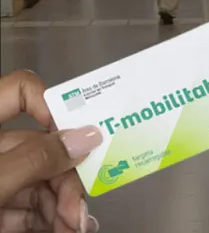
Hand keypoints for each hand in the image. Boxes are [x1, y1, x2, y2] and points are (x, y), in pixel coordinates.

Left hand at [0, 71, 102, 232]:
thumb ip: (36, 159)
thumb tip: (86, 137)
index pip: (20, 91)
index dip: (52, 106)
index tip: (76, 135)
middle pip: (42, 149)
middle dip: (67, 181)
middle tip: (77, 211)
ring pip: (40, 182)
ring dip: (63, 207)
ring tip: (72, 228)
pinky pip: (28, 208)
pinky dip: (48, 220)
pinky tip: (62, 229)